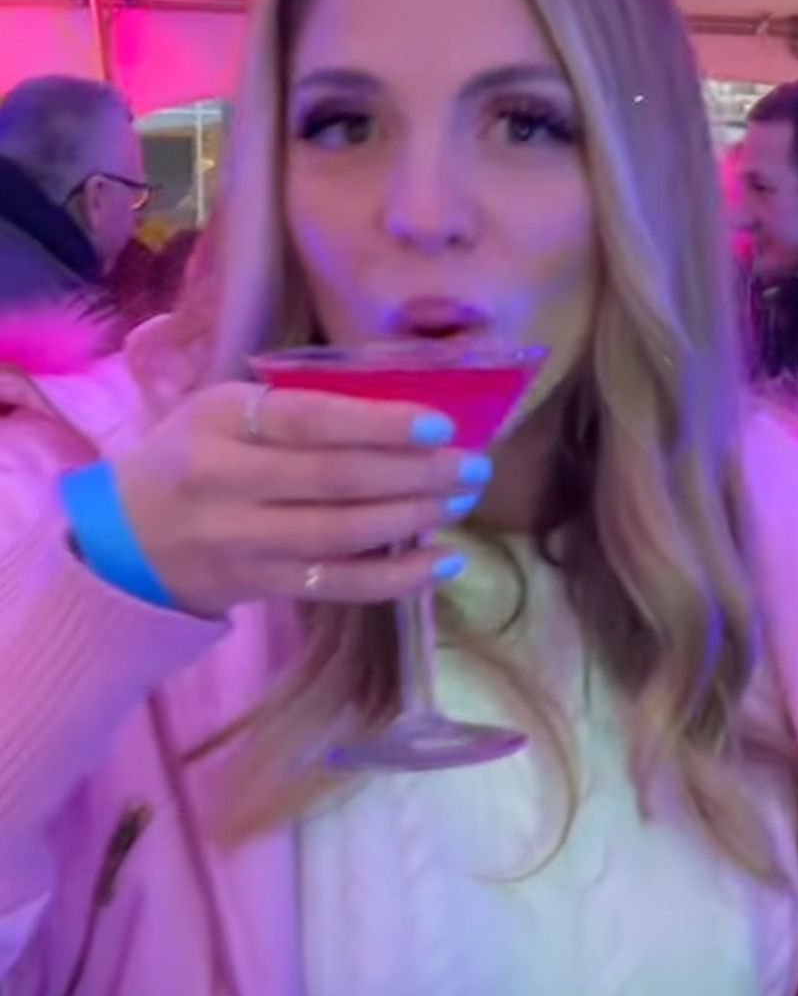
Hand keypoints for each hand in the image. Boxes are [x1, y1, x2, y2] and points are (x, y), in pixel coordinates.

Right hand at [108, 382, 488, 617]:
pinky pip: (340, 585)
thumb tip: (409, 411)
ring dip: (415, 517)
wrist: (126, 536)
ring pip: (344, 533)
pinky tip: (445, 560)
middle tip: (473, 465)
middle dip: (417, 472)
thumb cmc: (196, 457)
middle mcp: (226, 481)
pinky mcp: (260, 587)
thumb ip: (300, 408)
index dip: (381, 423)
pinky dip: (399, 577)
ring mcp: (242, 541)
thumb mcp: (225, 413)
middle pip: (337, 479)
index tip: (441, 423)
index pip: (311, 420)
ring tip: (461, 500)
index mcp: (220, 421)